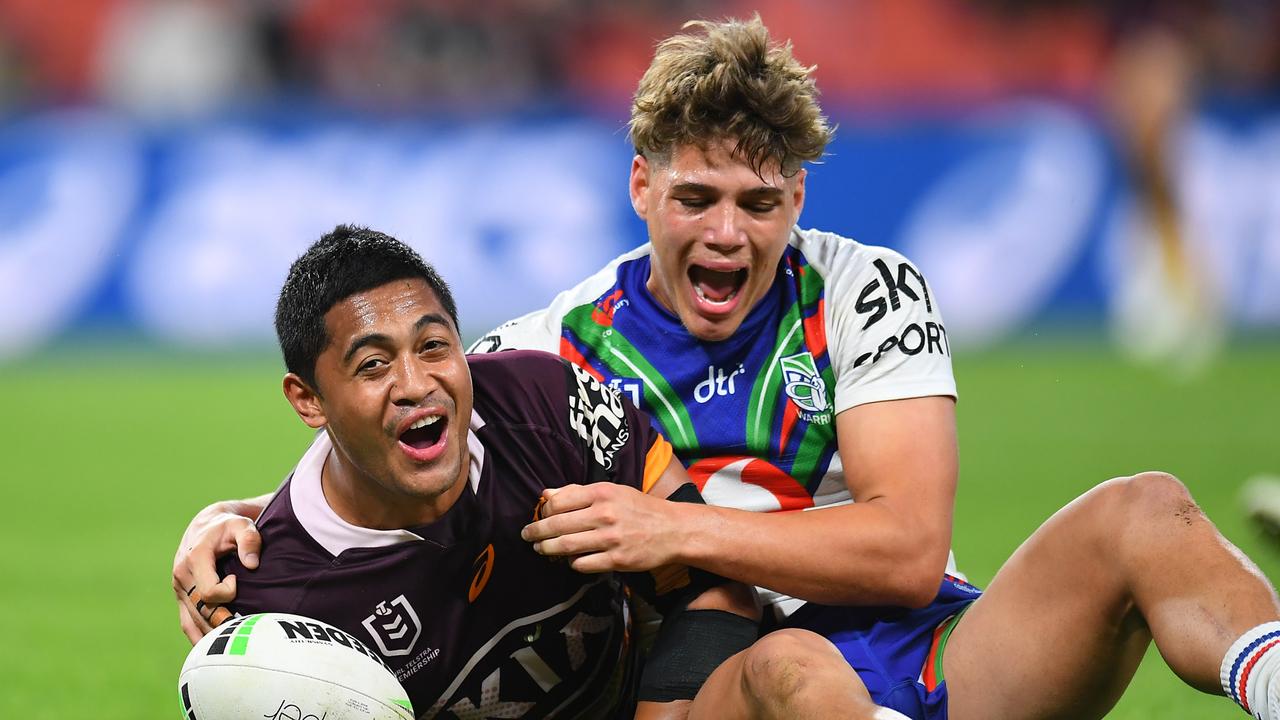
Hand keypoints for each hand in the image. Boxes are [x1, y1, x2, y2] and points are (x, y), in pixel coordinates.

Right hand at [172, 502, 262, 643]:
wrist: (207, 526)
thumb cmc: (228, 527)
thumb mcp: (242, 525)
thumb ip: (250, 540)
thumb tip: (253, 563)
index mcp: (195, 559)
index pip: (209, 591)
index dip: (227, 593)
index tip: (238, 582)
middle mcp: (182, 575)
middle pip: (201, 611)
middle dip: (222, 621)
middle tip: (245, 625)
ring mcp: (179, 589)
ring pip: (192, 622)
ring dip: (211, 635)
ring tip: (233, 645)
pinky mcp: (181, 597)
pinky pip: (186, 623)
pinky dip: (199, 638)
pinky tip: (215, 650)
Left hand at [520, 483, 686, 572]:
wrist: (673, 530)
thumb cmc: (639, 508)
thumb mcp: (612, 491)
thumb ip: (578, 492)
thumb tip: (547, 495)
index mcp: (602, 493)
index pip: (558, 502)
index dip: (544, 511)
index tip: (539, 516)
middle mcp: (605, 514)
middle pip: (557, 525)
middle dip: (536, 532)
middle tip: (527, 536)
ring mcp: (611, 539)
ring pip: (565, 546)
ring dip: (548, 549)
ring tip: (541, 549)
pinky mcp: (617, 560)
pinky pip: (583, 564)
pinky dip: (572, 563)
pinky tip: (570, 560)